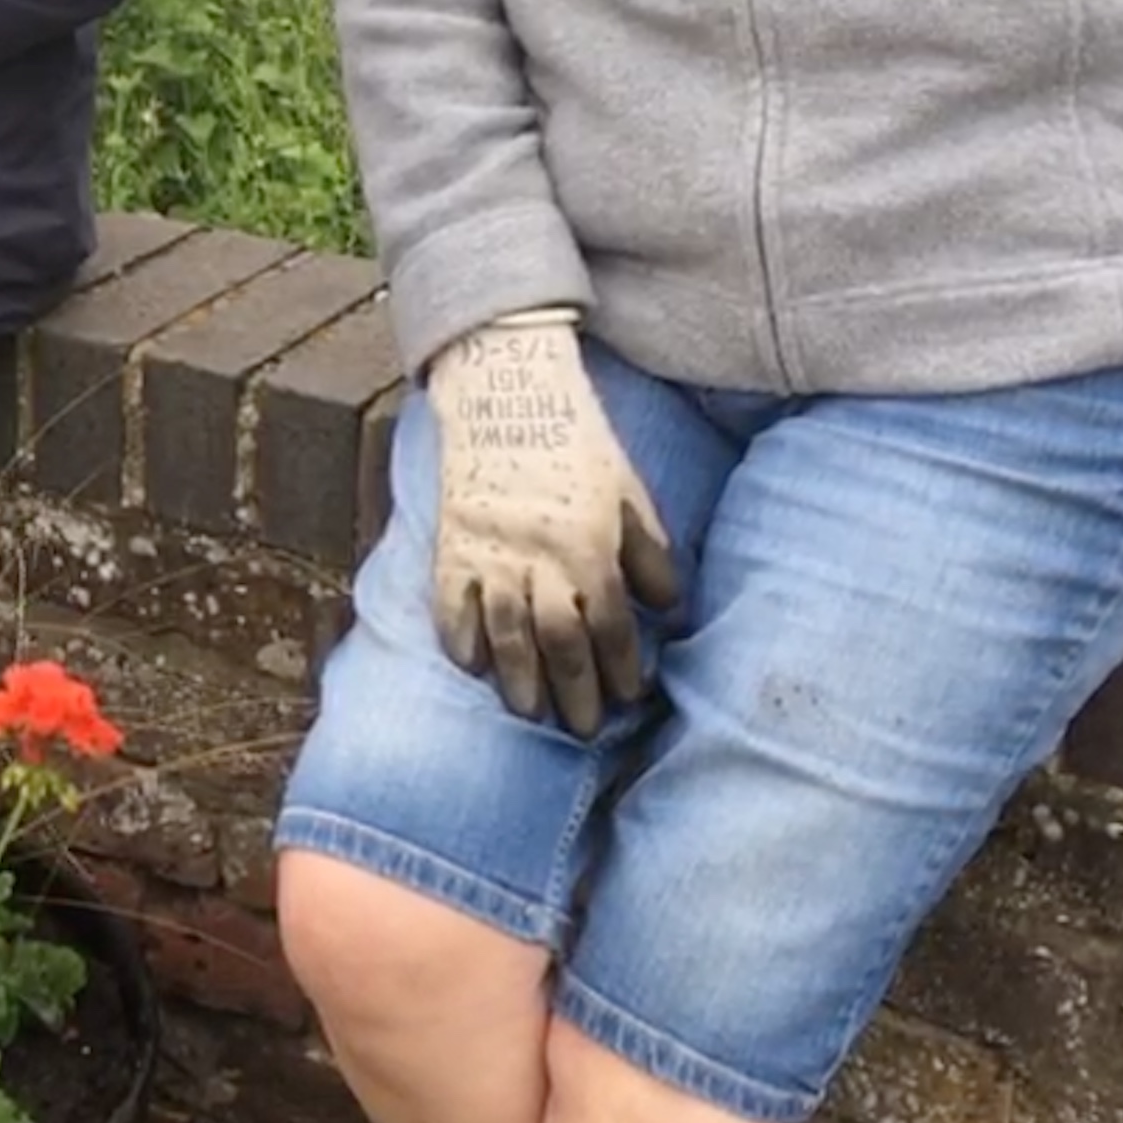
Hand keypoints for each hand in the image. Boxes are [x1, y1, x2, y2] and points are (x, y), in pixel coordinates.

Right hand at [422, 310, 680, 736]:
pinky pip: (451, 605)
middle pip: (560, 641)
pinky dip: (460, 639)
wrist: (505, 392)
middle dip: (575, 692)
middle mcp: (542, 557)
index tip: (630, 698)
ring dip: (519, 680)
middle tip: (583, 730)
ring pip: (506, 633)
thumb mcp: (630, 492)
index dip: (622, 668)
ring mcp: (492, 553)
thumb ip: (650, 553)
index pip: (612, 625)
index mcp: (591, 545)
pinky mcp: (452, 544)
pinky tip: (472, 666)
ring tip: (530, 712)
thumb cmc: (578, 445)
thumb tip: (670, 609)